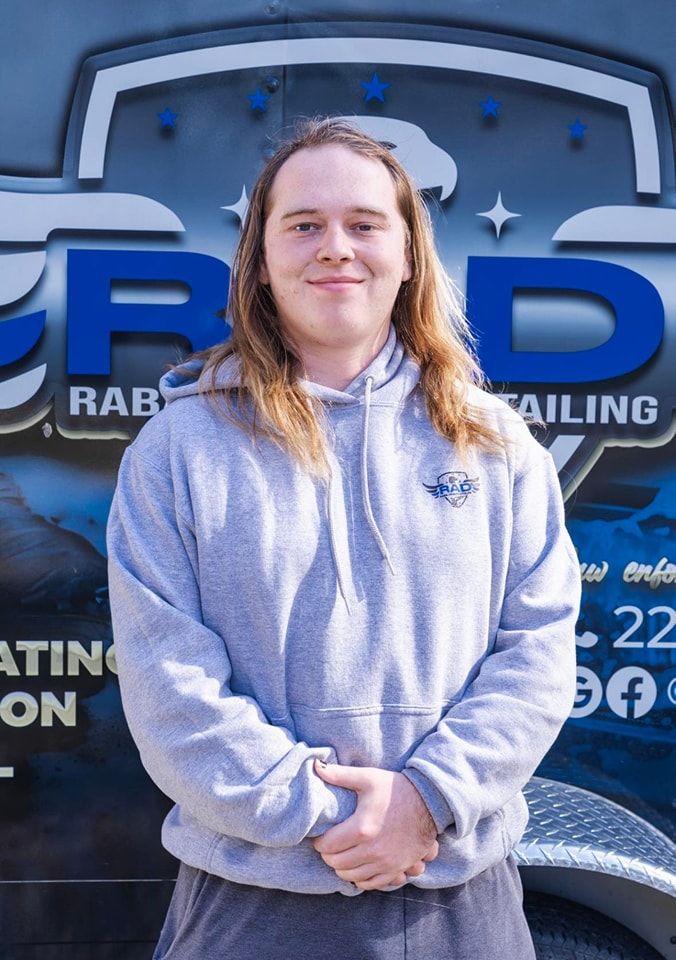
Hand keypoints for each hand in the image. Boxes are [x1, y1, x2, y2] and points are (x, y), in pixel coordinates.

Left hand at [311, 761, 438, 890]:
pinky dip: (360, 879)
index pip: (328, 845)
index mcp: (362, 828)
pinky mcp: (396, 869)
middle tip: (328, 846)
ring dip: (342, 868)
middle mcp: (373, 850)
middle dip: (328, 856)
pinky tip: (358, 867)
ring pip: (351, 877)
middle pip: (337, 863)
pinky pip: (371, 884)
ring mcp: (386, 863)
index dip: (319, 842)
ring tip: (340, 856)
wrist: (430, 802)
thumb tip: (316, 766)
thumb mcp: (368, 777)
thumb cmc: (397, 788)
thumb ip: (340, 774)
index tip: (320, 836)